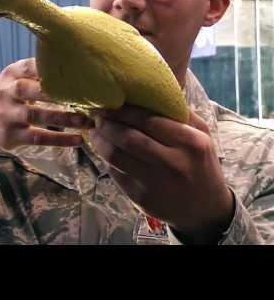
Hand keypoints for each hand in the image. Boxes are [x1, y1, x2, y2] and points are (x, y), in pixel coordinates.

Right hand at [0, 58, 90, 148]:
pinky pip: (38, 137)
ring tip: (85, 121)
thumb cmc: (10, 95)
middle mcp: (7, 92)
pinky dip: (59, 139)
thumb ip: (37, 71)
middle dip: (55, 92)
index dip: (49, 67)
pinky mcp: (12, 135)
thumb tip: (74, 61)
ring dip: (62, 118)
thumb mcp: (16, 78)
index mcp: (11, 74)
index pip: (29, 66)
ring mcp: (8, 114)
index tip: (74, 70)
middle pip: (28, 90)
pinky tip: (78, 140)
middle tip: (82, 96)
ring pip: (35, 115)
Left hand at [88, 105, 234, 243]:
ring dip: (100, 140)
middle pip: (128, 138)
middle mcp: (174, 163)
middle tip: (98, 115)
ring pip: (116, 156)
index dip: (125, 111)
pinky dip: (106, 158)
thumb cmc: (199, 164)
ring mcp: (156, 183)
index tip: (111, 104)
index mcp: (191, 143)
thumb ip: (179, 114)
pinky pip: (115, 172)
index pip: (149, 120)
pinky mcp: (141, 197)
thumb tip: (149, 90)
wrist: (205, 209)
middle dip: (107, 124)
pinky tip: (103, 149)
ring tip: (95, 131)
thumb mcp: (201, 137)